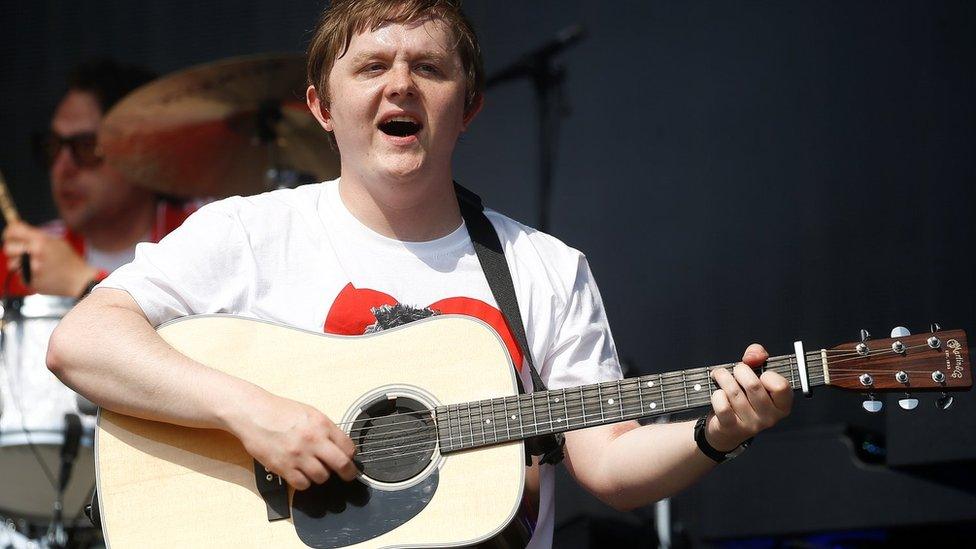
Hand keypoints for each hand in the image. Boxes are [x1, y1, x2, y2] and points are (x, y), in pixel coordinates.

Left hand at [3, 221, 97, 296]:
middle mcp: (33, 254)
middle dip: (12, 248)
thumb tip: (17, 229)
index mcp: (40, 241)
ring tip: (35, 264)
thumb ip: (36, 235)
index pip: (13, 231)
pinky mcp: (30, 282)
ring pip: (12, 264)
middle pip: (7, 248)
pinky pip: (19, 275)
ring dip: (19, 263)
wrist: (78, 280)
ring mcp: (30, 269)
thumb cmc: (69, 260)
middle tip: (20, 250)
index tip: (10, 234)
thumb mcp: (56, 241)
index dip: (9, 231)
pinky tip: (39, 273)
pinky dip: (26, 274)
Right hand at [230, 391, 358, 490]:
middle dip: (348, 473)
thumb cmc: (280, 411)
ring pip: (322, 477)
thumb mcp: (310, 413)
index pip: (348, 447)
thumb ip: (326, 430)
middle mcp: (313, 440)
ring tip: (315, 469)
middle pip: (342, 465)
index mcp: (322, 425)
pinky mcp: (283, 467)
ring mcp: (298, 455)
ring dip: (321, 476)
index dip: (351, 456)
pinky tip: (301, 474)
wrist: (254, 414)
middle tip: (348, 476)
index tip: (350, 460)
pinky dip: (304, 482)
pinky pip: (303, 484)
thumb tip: (340, 447)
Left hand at [706, 343, 792, 451]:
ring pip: (734, 392)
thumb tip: (752, 357)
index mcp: (782, 405)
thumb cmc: (745, 395)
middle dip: (739, 370)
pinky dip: (717, 395)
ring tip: (720, 375)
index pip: (781, 386)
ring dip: (723, 378)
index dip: (768, 374)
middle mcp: (770, 417)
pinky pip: (722, 406)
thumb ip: (758, 356)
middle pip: (753, 385)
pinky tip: (718, 393)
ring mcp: (751, 425)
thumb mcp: (756, 373)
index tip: (760, 373)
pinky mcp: (732, 428)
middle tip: (735, 370)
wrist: (727, 428)